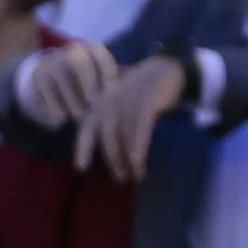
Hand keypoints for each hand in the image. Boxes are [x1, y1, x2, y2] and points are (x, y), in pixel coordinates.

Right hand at [24, 40, 119, 130]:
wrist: (54, 75)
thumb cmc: (89, 81)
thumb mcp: (103, 78)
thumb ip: (118, 84)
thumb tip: (138, 93)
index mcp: (94, 50)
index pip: (103, 60)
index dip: (108, 79)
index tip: (110, 98)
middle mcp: (74, 51)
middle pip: (80, 64)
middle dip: (87, 84)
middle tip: (92, 105)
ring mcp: (55, 62)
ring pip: (61, 79)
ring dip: (70, 100)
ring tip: (77, 117)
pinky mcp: (40, 76)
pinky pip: (46, 91)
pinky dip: (53, 108)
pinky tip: (59, 122)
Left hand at [76, 53, 186, 179]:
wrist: (166, 68)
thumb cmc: (140, 93)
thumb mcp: (119, 105)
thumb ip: (109, 124)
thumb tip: (110, 156)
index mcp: (101, 104)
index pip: (88, 129)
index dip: (83, 148)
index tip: (81, 168)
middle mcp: (111, 102)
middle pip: (108, 138)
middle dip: (113, 161)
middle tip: (120, 178)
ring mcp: (128, 101)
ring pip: (124, 137)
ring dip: (129, 160)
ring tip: (136, 175)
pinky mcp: (146, 102)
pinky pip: (139, 129)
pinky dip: (138, 147)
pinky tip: (138, 162)